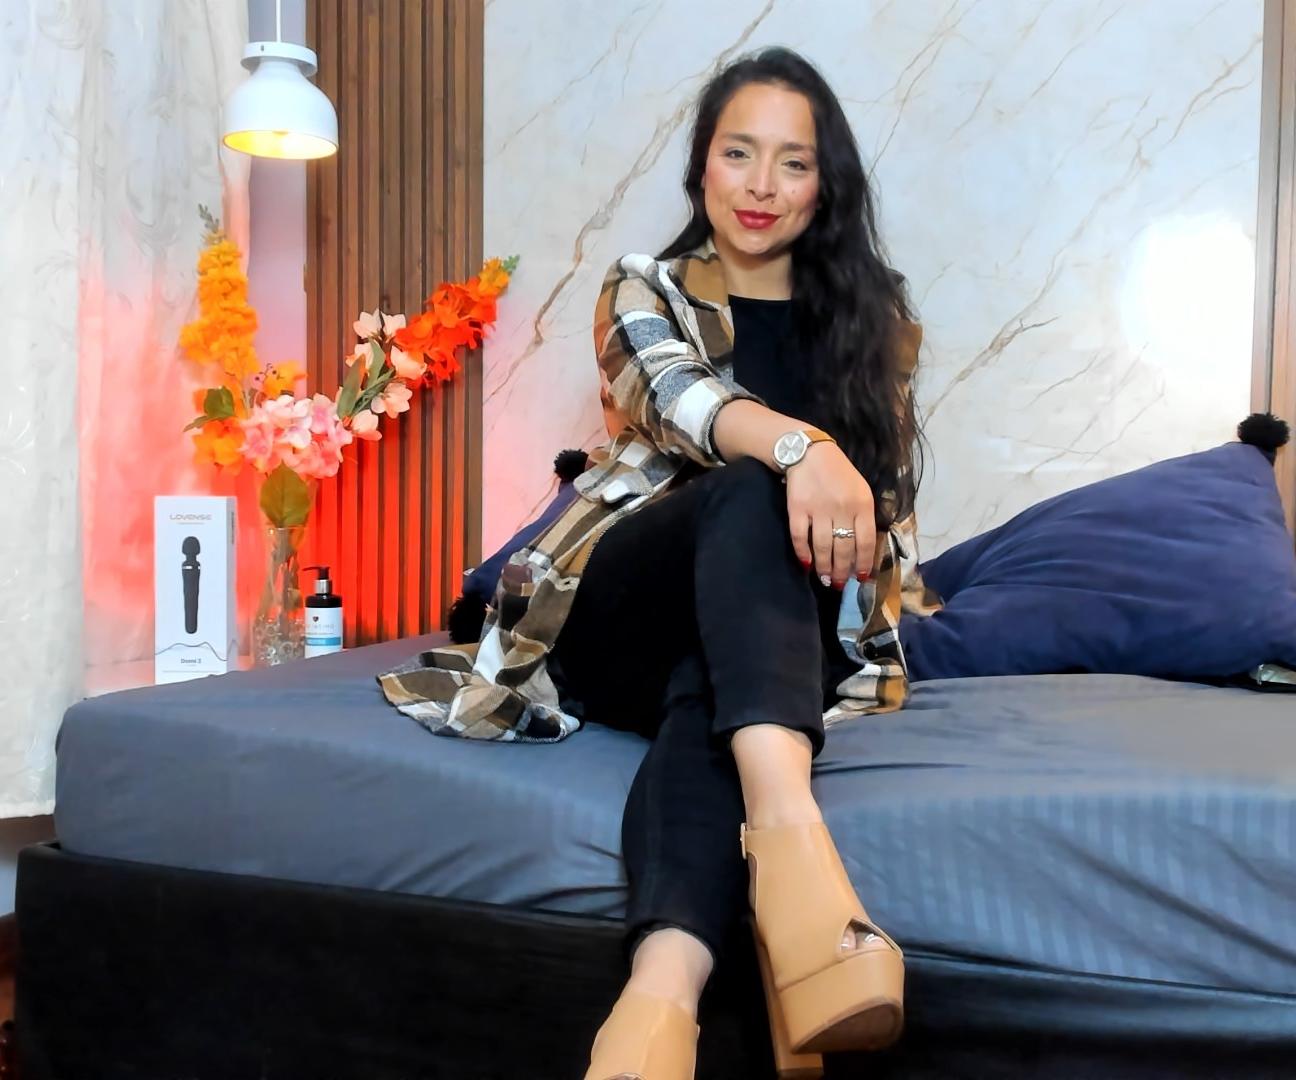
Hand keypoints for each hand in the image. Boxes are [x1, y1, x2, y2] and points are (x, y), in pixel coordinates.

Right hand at [785, 442, 876, 587]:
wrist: (809, 453)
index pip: (865, 541)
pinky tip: (806, 563)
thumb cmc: (839, 474)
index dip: (863, 563)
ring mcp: (818, 509)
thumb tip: (862, 551)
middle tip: (838, 584)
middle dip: (842, 571)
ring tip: (824, 579)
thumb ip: (863, 517)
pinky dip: (803, 553)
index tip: (860, 578)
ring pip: (823, 546)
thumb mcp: (861, 491)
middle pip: (844, 548)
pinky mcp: (797, 509)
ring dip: (824, 567)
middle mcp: (842, 508)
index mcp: (862, 504)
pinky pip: (800, 537)